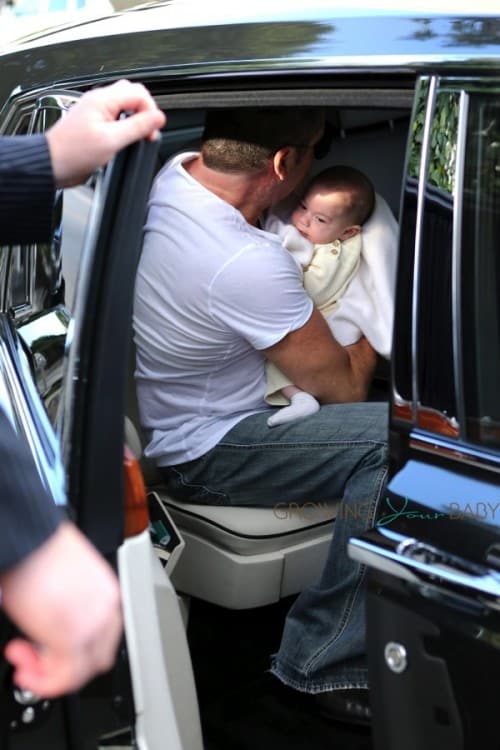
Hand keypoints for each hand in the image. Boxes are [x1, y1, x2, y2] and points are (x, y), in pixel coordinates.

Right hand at [0, 522, 122, 697]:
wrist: (30, 538)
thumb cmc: (40, 551)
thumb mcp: (63, 582)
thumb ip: (68, 609)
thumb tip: (50, 631)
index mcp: (108, 594)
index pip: (104, 639)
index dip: (75, 650)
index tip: (49, 648)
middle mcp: (107, 610)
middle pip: (96, 659)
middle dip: (61, 664)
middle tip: (33, 657)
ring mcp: (93, 625)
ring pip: (80, 672)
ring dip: (47, 674)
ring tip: (23, 659)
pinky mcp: (72, 637)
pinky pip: (65, 677)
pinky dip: (42, 681)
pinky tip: (23, 667)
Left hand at [46, 79, 165, 187]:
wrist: (52, 164)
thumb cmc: (73, 152)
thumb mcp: (112, 140)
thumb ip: (138, 127)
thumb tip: (158, 118)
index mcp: (103, 100)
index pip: (139, 93)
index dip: (151, 112)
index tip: (152, 131)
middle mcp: (99, 101)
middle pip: (132, 95)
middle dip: (145, 112)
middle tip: (146, 133)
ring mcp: (95, 111)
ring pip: (124, 105)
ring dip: (135, 119)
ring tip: (136, 138)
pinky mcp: (94, 124)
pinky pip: (116, 117)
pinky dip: (125, 127)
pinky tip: (123, 141)